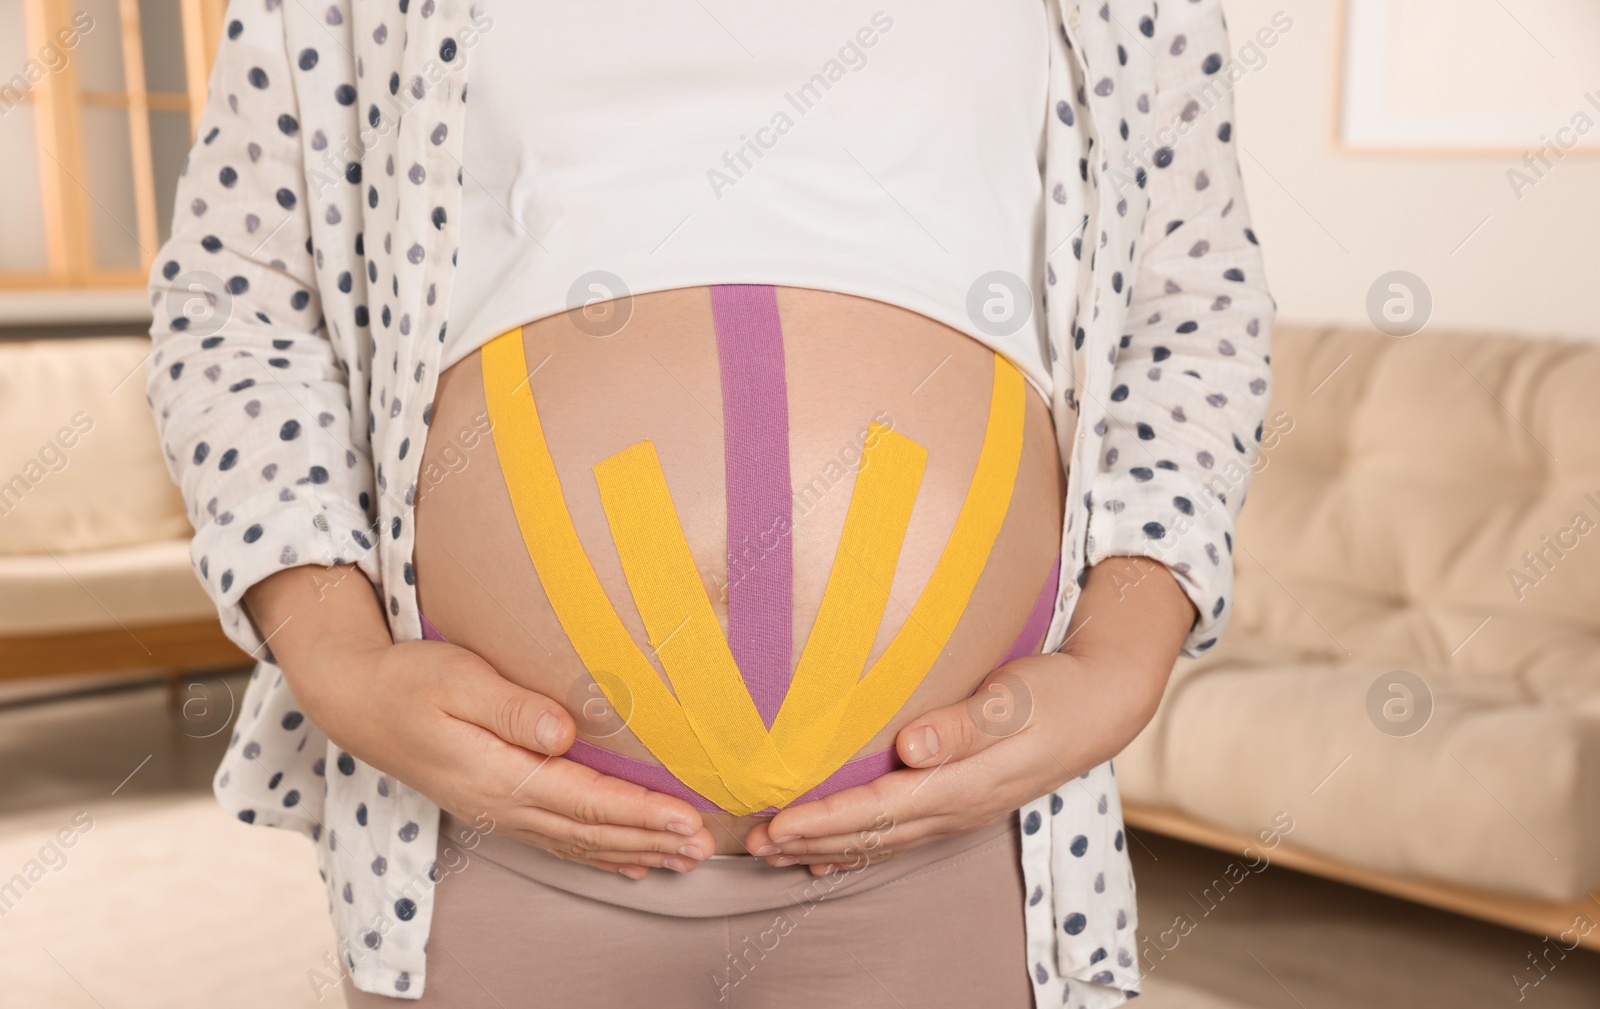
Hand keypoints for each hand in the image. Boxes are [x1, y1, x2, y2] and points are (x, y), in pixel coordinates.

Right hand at [246, 564, 716, 878]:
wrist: (356, 702)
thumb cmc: (409, 679)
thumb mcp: (457, 679)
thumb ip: (511, 707)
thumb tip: (562, 733)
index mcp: (498, 774)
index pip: (585, 800)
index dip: (640, 813)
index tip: (687, 818)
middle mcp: (502, 804)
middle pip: (590, 830)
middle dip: (651, 839)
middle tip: (703, 848)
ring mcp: (497, 811)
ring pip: (578, 841)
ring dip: (634, 851)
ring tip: (683, 860)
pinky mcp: (495, 806)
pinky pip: (557, 841)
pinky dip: (599, 854)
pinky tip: (630, 863)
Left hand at [741, 555, 1195, 873]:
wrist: (1102, 705)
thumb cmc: (1055, 692)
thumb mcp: (1014, 699)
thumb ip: (963, 725)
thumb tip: (912, 747)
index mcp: (964, 783)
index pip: (880, 809)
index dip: (826, 819)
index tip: (778, 822)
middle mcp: (958, 807)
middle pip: (872, 834)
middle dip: (811, 842)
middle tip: (753, 845)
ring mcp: (960, 811)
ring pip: (883, 841)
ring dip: (827, 848)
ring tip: (775, 852)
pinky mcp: (962, 802)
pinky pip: (900, 835)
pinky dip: (860, 847)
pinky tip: (830, 856)